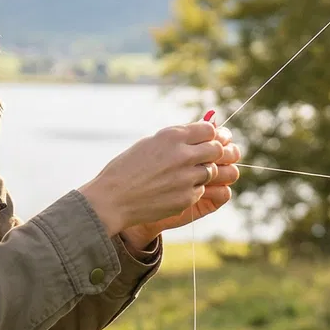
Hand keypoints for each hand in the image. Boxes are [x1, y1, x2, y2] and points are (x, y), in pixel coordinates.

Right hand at [121, 133, 241, 248]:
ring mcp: (187, 178)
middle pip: (216, 149)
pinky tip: (174, 190)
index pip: (209, 130)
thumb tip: (201, 130)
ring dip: (202, 172)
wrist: (112, 199)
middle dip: (212, 153)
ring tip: (184, 175)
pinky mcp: (187, 198)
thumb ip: (176, 137)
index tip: (206, 140)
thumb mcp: (149, 143)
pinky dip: (192, 190)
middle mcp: (183, 155)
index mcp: (172, 136)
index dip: (209, 135)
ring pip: (211, 172)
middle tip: (204, 158)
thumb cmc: (126, 169)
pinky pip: (200, 190)